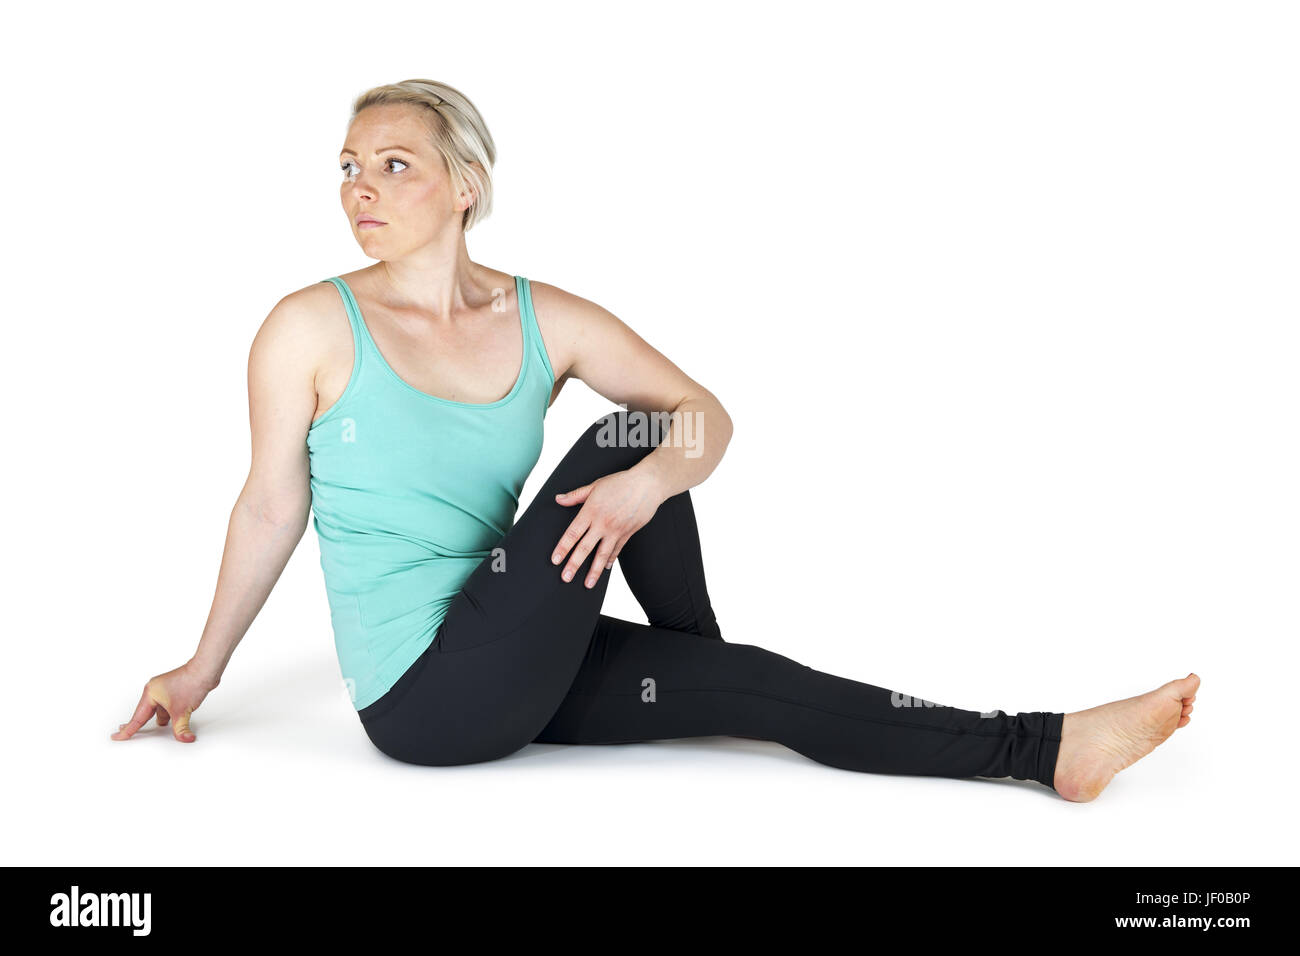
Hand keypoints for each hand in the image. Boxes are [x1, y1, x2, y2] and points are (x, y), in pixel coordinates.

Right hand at [111, 660, 218, 742]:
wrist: (206, 670)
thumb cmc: (192, 682)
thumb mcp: (182, 711)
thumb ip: (180, 728)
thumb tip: (184, 738)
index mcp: (151, 693)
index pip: (138, 717)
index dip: (128, 729)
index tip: (117, 736)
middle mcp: (155, 690)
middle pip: (145, 712)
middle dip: (138, 723)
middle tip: (125, 732)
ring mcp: (164, 689)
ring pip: (158, 710)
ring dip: (159, 719)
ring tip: (154, 730)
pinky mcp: (174, 690)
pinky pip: (166, 706)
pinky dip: (168, 714)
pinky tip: (171, 721)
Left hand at [552, 469, 663, 587]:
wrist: (648, 485)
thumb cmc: (621, 482)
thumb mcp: (595, 486)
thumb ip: (576, 495)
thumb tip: (559, 499)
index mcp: (591, 511)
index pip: (573, 533)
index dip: (563, 548)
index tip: (555, 560)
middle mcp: (602, 523)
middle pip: (585, 548)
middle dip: (574, 564)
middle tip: (566, 578)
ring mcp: (616, 530)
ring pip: (602, 554)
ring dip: (594, 571)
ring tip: (588, 584)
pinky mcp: (628, 533)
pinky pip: (617, 550)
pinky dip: (610, 560)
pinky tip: (605, 568)